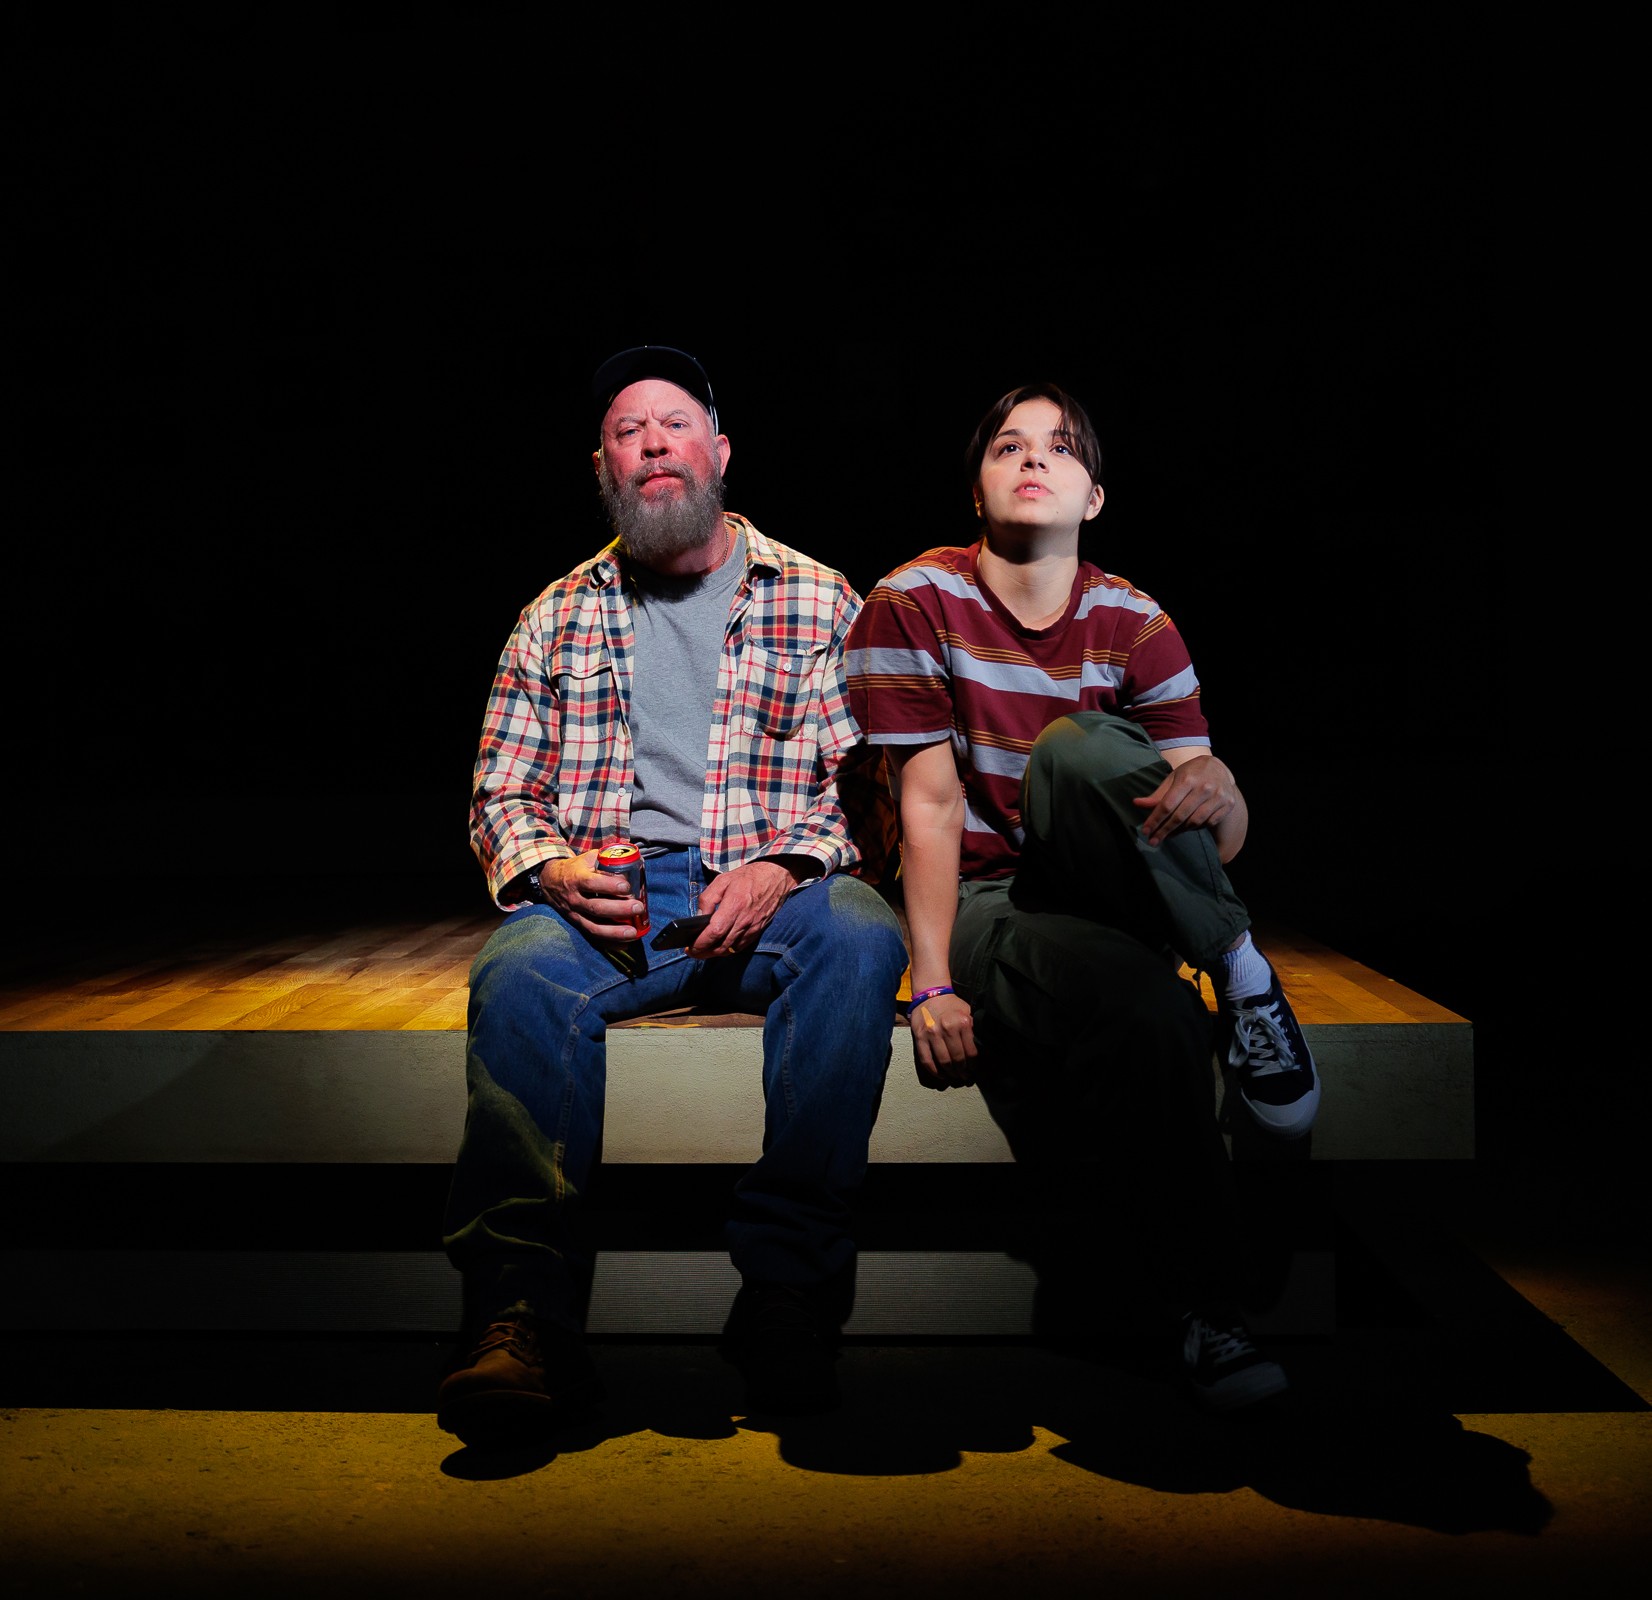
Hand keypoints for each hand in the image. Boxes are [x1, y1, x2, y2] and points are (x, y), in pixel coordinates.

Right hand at [538, 851, 646, 942]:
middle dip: (619, 909)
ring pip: (594, 927)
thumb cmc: (576, 869)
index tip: (627, 887)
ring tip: (634, 932)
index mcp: (577, 879)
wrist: (550, 882)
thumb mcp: (587, 859)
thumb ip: (606, 859)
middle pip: (596, 908)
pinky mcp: (578, 925)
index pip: (591, 883)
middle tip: (638, 908)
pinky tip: (625, 944)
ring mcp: (575, 914)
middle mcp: (574, 898)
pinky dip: (609, 943)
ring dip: (615, 932)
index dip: (609, 886)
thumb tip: (633, 859)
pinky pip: (593, 936)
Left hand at [684, 858, 798, 958]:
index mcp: (734, 905)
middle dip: (704, 953)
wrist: (776, 876)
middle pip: (721, 946)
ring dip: (715, 954)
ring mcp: (753, 928)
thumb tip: (699, 917)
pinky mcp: (758, 931)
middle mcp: (744, 920)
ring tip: (703, 951)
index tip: (689, 947)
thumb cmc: (748, 877)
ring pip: (731, 950)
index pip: (714, 932)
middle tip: (692, 952)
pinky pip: (741, 947)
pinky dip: (728, 950)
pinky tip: (720, 947)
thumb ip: (708, 898)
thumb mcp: (723, 880)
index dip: (700, 943)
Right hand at [910, 990, 979, 1090]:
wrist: (930, 994)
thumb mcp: (968, 1013)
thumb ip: (973, 1030)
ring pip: (943, 1062)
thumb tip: (983, 1051)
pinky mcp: (919, 1037)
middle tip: (965, 1078)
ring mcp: (932, 1033)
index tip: (973, 1071)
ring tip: (954, 1077)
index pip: (971, 1052)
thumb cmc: (952, 1005)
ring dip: (950, 1074)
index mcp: (963, 1023)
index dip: (973, 1066)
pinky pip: (926, 1060)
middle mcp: (948, 1028)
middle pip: (957, 1059)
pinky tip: (940, 1075)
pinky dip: (934, 1071)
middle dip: (962, 1072)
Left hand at [1131, 753, 1238, 847]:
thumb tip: (1136, 803)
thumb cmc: (1190, 774)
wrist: (1218, 767)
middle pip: (1180, 816)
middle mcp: (1204, 787)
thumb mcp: (1173, 779)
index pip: (1168, 804)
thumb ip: (1158, 794)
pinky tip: (1188, 827)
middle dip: (1164, 830)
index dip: (1155, 820)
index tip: (1146, 831)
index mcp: (1187, 779)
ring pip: (1195, 822)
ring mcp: (1218, 796)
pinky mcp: (1228, 804)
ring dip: (1180, 831)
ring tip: (1169, 834)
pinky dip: (1197, 828)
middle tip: (1153, 841)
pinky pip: (1209, 823)